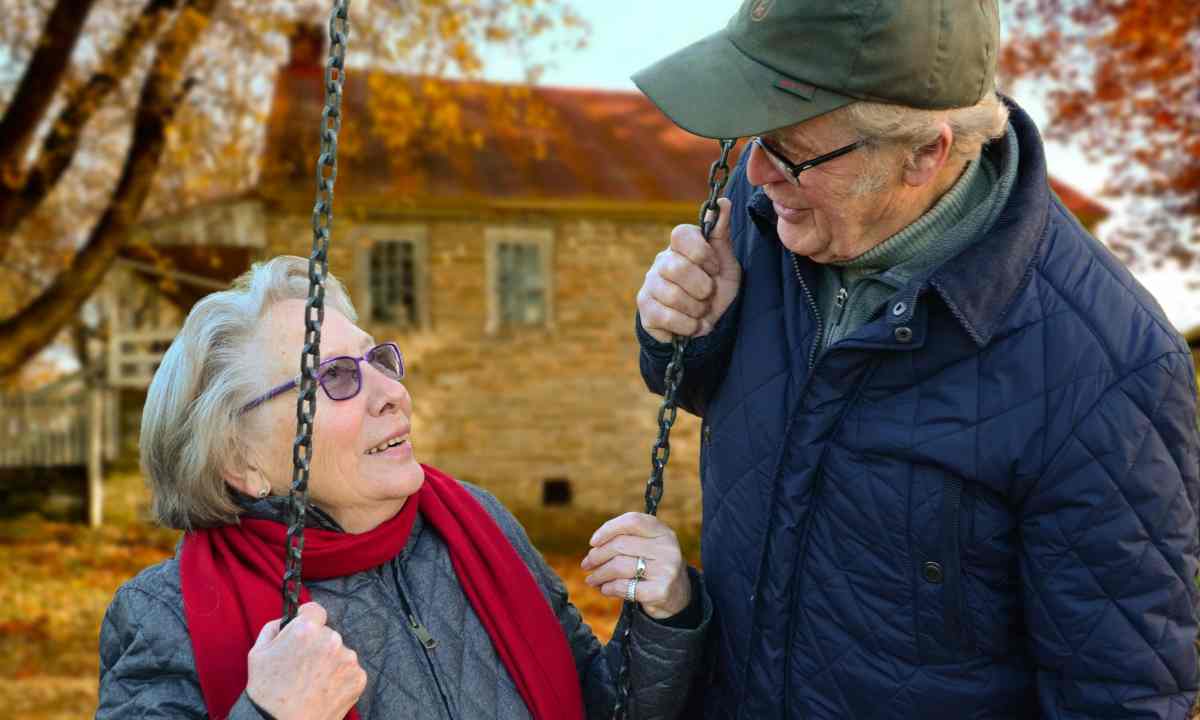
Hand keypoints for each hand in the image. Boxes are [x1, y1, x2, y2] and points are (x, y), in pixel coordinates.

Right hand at [246, 602, 366, 719]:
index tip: (305, 632)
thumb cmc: (266, 691)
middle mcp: (331, 639)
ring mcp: (348, 659)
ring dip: (331, 662)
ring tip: (313, 682)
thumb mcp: (258, 652)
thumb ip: (275, 627)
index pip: (315, 610)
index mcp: (306, 629)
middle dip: (318, 645)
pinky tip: (324, 690)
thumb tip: (289, 618)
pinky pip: (350, 670)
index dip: (308, 620)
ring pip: (340, 652)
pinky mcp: (358, 678)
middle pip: (328, 633)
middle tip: (304, 666)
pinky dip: (340, 678)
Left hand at [581, 512, 690, 619]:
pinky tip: (605, 589)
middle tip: (586, 564)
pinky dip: (609, 588)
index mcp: (663, 531)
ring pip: (619, 566)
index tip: (593, 542)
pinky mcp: (660, 591)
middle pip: (620, 545)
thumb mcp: (649, 546)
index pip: (632, 521)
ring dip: (599, 574)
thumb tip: (594, 547)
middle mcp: (667, 548)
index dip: (608, 529)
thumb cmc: (654, 565)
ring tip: (591, 579)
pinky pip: (624, 587)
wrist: (678, 595)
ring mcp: (666, 570)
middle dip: (597, 556)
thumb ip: (627, 539)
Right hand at [636, 196, 739, 343]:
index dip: (702, 253)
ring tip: (701, 311)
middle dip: (702, 287)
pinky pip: (666, 316)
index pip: (680, 234)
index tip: (715, 268)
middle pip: (677, 268)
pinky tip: (692, 324)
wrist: (706, 324)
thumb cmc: (716, 289)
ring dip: (697, 309)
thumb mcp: (726, 263)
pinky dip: (687, 325)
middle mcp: (661, 261)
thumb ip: (722, 233)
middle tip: (708, 294)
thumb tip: (723, 202)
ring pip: (672, 295)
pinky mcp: (645, 308)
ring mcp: (650, 284)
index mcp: (681, 246)